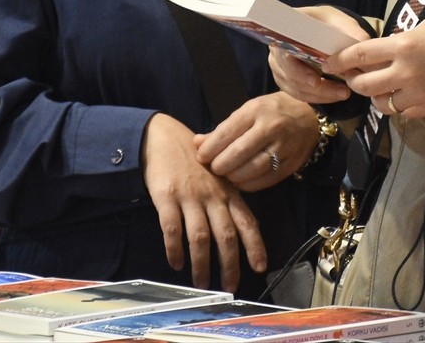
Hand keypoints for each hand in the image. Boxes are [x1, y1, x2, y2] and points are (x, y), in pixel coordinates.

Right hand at [142, 113, 265, 291]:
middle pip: (226, 235)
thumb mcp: (218, 177)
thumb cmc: (194, 161)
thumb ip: (228, 200)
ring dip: (202, 264)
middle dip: (230, 264)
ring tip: (202, 283)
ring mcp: (190, 197)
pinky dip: (174, 249)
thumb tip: (240, 232)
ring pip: (200, 237)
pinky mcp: (167, 198)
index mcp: (228, 192)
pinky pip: (172, 229)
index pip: (247, 222)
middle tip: (230, 286)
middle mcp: (213, 196)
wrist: (164, 137)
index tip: (260, 266)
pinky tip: (176, 263)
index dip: (255, 245)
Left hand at [193, 92, 318, 190]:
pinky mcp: (292, 163)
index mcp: (256, 110)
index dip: (208, 150)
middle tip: (213, 168)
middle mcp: (271, 127)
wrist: (309, 115)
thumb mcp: (247, 111)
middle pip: (237, 154)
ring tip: (226, 175)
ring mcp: (284, 146)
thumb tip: (197, 143)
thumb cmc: (272, 112)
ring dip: (233, 177)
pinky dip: (248, 184)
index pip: (225, 133)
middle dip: (219, 165)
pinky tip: (241, 181)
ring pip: (251, 170)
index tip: (201, 157)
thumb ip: (222, 129)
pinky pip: (265, 180)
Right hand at [267, 5, 369, 104]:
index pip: (284, 53)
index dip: (298, 70)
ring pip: (296, 88)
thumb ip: (352, 31)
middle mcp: (277, 49)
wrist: (321, 30)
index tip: (316, 81)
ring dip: (321, 95)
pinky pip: (299, 94)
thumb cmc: (329, 24)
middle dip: (318, 87)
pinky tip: (335, 95)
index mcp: (286, 30)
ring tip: (344, 94)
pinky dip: (318, 98)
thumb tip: (362, 43)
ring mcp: (279, 66)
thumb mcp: (342, 23)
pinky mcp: (286, 80)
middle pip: (290, 75)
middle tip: (342, 92)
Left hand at [323, 17, 424, 118]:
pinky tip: (402, 95)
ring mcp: (417, 94)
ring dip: (375, 95)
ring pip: (380, 103)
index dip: (340, 60)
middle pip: (363, 85)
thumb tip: (382, 53)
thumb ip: (400, 42)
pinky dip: (397, 105)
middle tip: (352, 76)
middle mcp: (405, 73)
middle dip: (352, 81)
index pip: (360, 55)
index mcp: (403, 47)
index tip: (330, 62)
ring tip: (379, 87)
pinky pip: (402, 112)